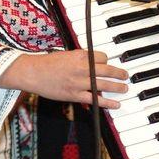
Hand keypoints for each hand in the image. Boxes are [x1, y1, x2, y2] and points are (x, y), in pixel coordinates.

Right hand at [0, 50, 128, 108]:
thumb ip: (82, 59)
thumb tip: (96, 64)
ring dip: (117, 87)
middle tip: (125, 76)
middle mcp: (81, 69)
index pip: (102, 57)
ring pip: (103, 85)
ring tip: (124, 89)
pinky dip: (107, 102)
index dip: (107, 61)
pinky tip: (115, 104)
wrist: (32, 73)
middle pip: (107, 70)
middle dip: (119, 73)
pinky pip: (94, 99)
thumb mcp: (67, 54)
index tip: (108, 64)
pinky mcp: (74, 95)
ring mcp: (78, 83)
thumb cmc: (48, 63)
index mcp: (80, 56)